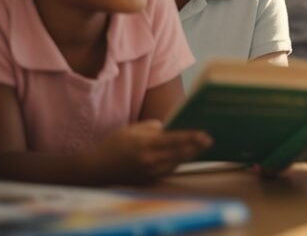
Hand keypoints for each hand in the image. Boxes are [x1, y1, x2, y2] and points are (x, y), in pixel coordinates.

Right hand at [92, 120, 211, 183]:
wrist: (97, 169)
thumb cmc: (114, 145)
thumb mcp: (131, 129)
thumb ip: (152, 127)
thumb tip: (168, 127)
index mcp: (145, 145)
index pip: (174, 140)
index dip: (191, 137)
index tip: (205, 134)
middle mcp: (149, 160)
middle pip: (180, 153)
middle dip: (196, 147)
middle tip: (210, 140)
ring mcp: (150, 172)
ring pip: (177, 163)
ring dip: (189, 155)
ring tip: (201, 146)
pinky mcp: (149, 180)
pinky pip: (169, 170)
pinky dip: (178, 162)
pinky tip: (185, 155)